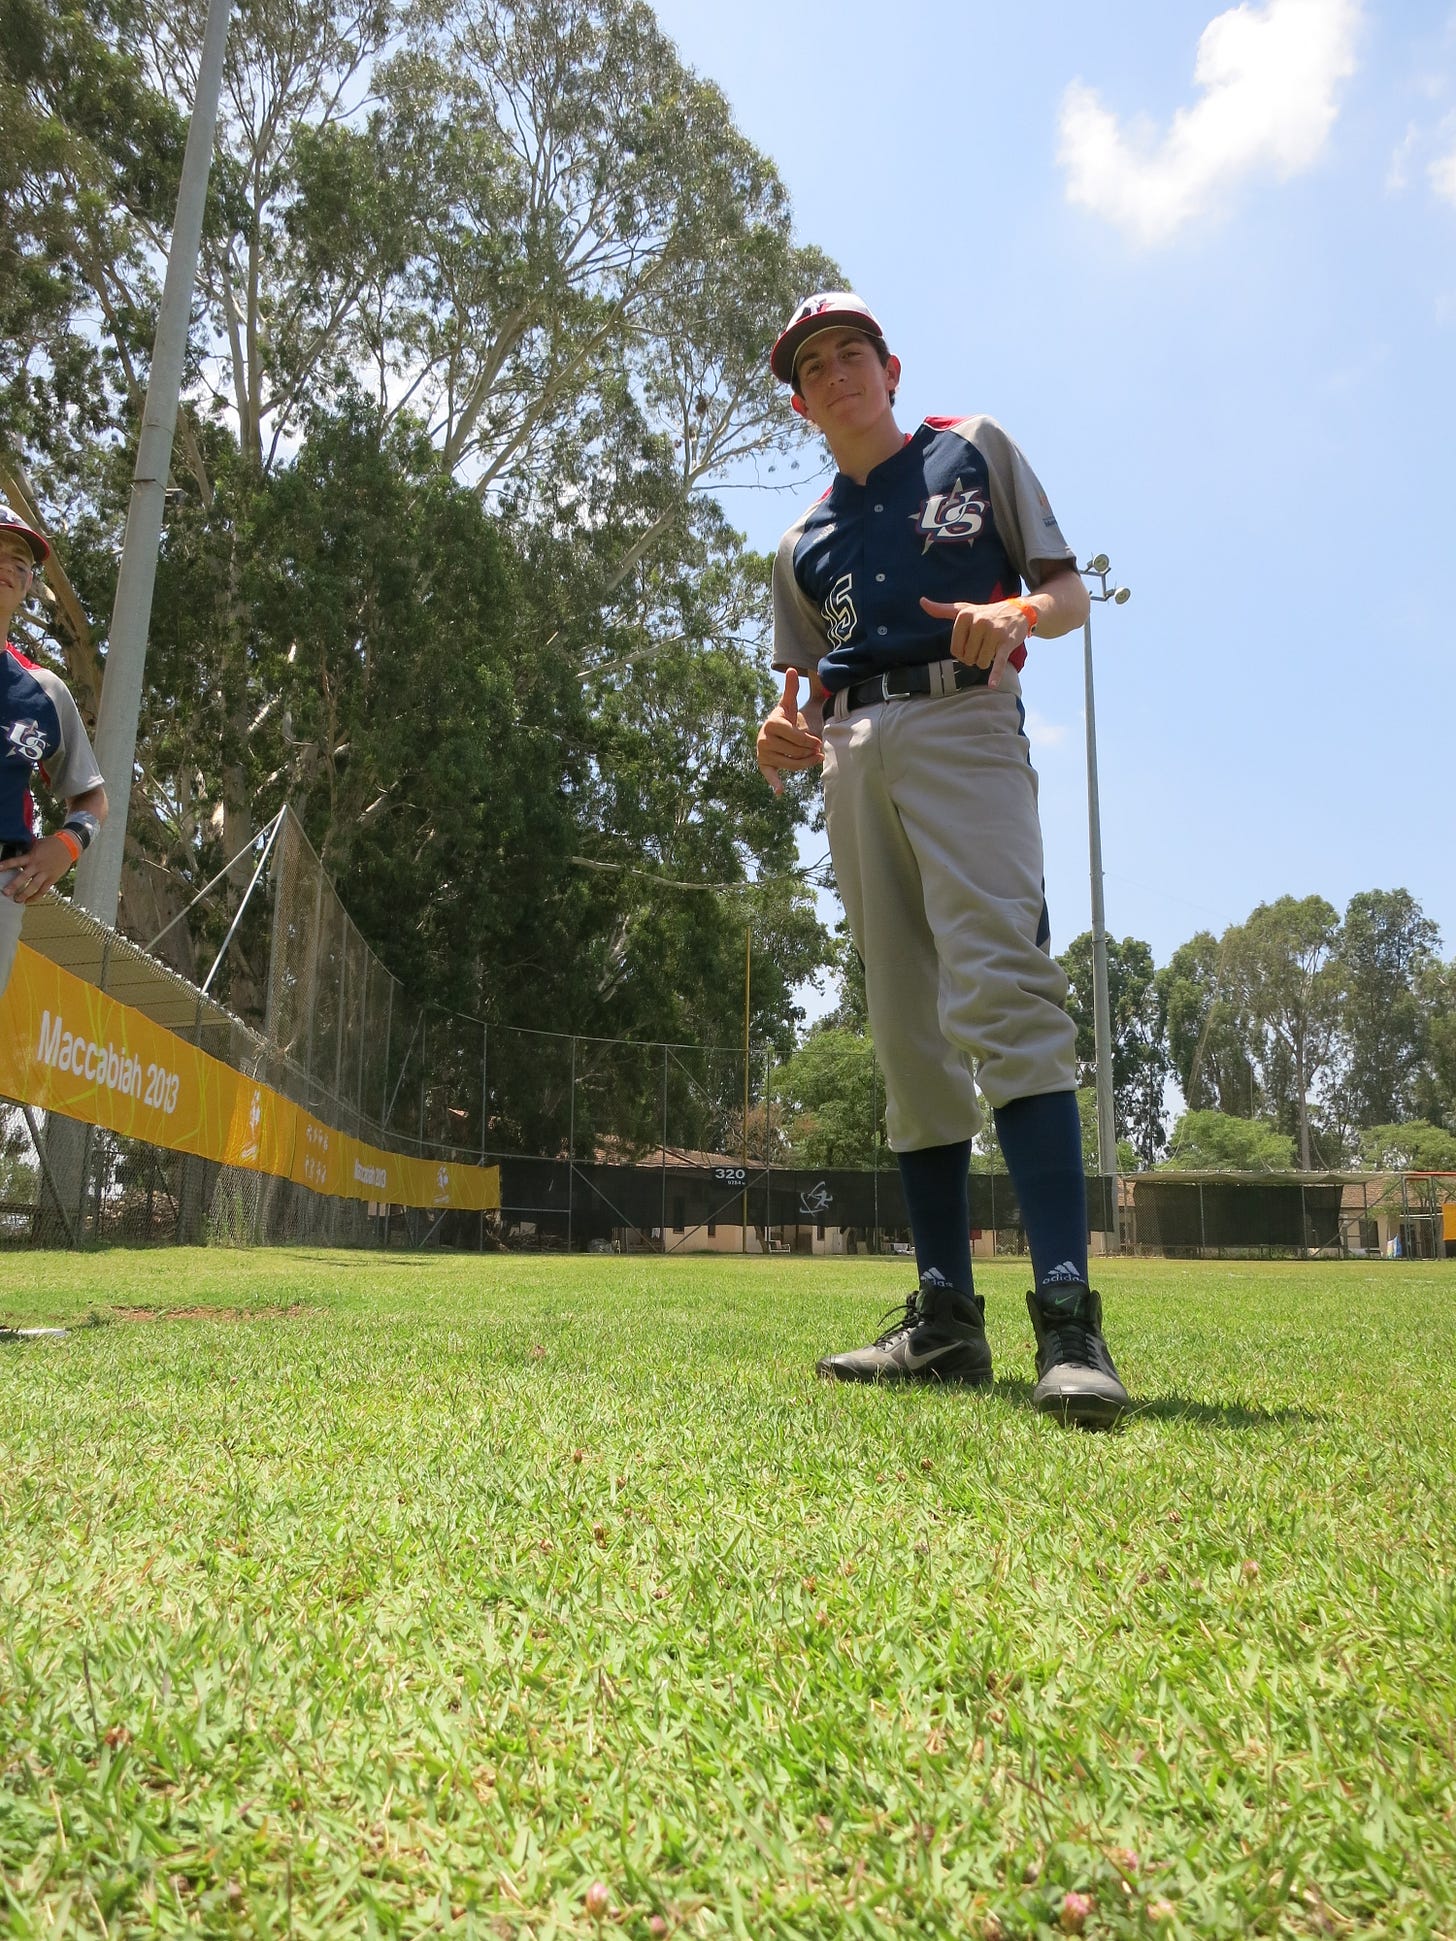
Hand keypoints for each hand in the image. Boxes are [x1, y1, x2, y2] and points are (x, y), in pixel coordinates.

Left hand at [1, 834, 74, 904]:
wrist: (68, 846)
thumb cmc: (51, 844)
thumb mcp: (37, 845)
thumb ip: (27, 853)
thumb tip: (17, 858)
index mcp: (32, 856)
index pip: (16, 861)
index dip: (6, 865)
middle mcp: (38, 865)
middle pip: (24, 877)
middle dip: (14, 885)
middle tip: (6, 892)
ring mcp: (45, 873)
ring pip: (34, 886)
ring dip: (25, 894)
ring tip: (17, 900)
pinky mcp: (52, 879)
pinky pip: (44, 890)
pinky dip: (36, 896)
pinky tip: (29, 901)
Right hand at [756, 668, 822, 795]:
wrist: (771, 730)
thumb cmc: (784, 717)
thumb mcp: (787, 703)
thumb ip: (791, 688)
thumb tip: (791, 668)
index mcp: (772, 723)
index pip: (795, 736)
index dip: (809, 740)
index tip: (818, 741)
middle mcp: (764, 739)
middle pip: (795, 750)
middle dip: (809, 751)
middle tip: (819, 750)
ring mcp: (763, 752)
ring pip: (790, 763)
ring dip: (805, 763)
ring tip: (815, 759)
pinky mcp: (764, 764)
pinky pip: (769, 774)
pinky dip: (774, 783)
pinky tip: (780, 792)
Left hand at [919, 596, 1032, 689]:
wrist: (1017, 611)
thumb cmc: (986, 613)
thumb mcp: (964, 609)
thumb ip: (943, 610)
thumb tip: (921, 602)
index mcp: (965, 615)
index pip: (955, 649)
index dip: (962, 652)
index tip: (970, 644)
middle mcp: (979, 622)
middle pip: (968, 657)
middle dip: (975, 657)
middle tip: (983, 645)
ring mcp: (994, 632)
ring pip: (981, 662)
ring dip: (986, 661)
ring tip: (992, 648)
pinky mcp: (1006, 643)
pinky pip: (998, 661)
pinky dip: (996, 674)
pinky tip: (992, 684)